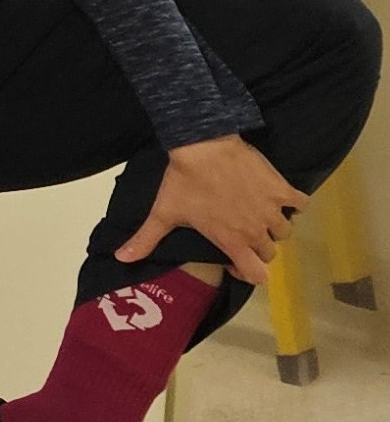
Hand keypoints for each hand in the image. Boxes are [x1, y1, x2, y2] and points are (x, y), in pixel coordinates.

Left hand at [119, 136, 305, 284]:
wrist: (204, 146)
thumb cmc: (184, 182)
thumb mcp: (163, 213)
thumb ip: (145, 240)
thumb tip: (121, 259)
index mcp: (232, 241)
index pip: (257, 275)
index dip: (248, 273)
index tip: (234, 262)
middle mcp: (256, 230)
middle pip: (270, 253)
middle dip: (257, 248)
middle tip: (241, 233)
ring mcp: (272, 209)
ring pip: (285, 230)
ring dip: (273, 227)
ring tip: (256, 215)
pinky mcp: (282, 188)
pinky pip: (301, 204)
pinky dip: (294, 203)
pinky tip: (276, 197)